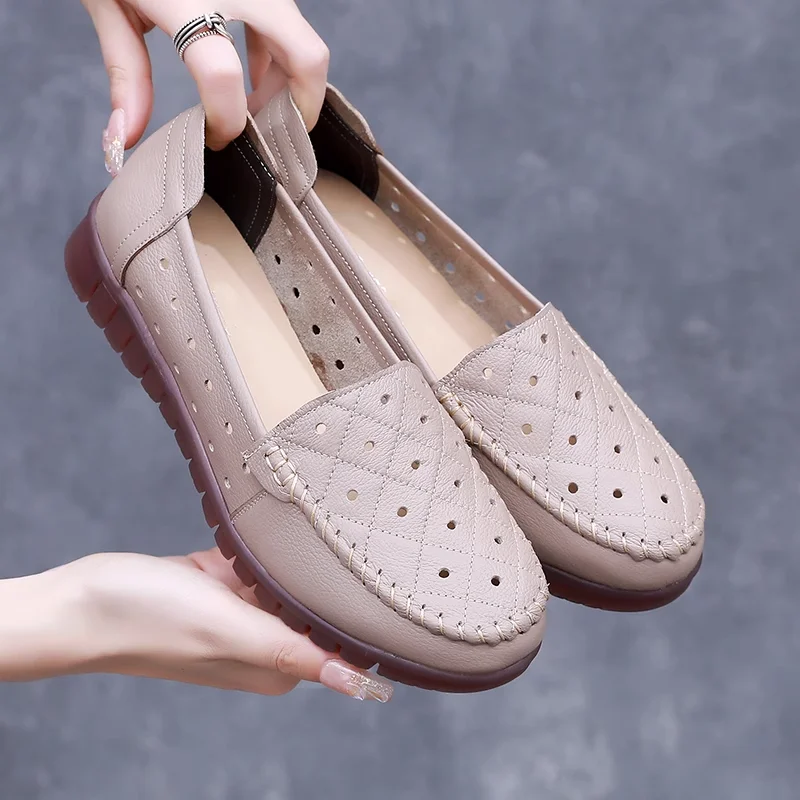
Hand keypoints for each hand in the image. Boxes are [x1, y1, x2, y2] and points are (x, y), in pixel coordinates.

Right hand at [0, 549, 392, 702]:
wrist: (79, 600)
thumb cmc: (148, 619)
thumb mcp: (227, 630)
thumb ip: (292, 651)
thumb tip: (361, 685)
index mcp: (275, 664)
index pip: (334, 635)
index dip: (347, 602)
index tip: (360, 570)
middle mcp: (260, 641)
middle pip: (310, 600)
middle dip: (310, 570)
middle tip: (315, 535)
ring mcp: (237, 611)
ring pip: (282, 573)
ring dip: (278, 552)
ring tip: (276, 526)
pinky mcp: (216, 585)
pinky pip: (252, 557)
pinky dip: (249, 543)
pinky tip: (245, 529)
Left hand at [81, 0, 329, 169]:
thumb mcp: (109, 4)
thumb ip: (126, 72)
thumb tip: (126, 138)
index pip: (222, 74)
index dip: (226, 120)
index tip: (216, 138)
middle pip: (305, 57)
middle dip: (300, 109)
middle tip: (272, 134)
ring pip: (304, 43)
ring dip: (289, 84)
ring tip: (254, 105)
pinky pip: (289, 23)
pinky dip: (279, 56)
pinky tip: (253, 72)